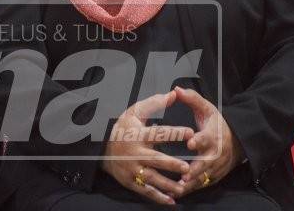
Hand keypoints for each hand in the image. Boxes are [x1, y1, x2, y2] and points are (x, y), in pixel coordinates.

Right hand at [101, 91, 193, 205]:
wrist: (102, 148)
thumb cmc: (123, 128)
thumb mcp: (135, 112)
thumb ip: (155, 103)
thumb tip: (174, 94)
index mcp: (138, 134)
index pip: (159, 133)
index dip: (175, 132)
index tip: (190, 133)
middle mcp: (135, 152)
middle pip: (155, 159)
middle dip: (171, 164)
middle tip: (187, 167)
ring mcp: (132, 169)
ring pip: (152, 178)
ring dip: (168, 184)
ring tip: (183, 187)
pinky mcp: (130, 181)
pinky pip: (146, 191)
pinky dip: (159, 198)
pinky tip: (172, 201)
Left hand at [173, 86, 243, 195]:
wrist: (237, 140)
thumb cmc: (216, 124)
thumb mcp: (207, 108)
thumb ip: (191, 99)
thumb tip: (176, 90)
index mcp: (213, 134)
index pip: (207, 137)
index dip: (199, 140)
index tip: (190, 143)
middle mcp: (216, 152)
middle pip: (206, 162)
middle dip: (195, 169)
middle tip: (183, 175)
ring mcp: (217, 166)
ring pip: (205, 176)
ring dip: (193, 183)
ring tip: (178, 188)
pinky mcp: (216, 175)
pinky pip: (204, 183)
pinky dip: (194, 188)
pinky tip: (180, 192)